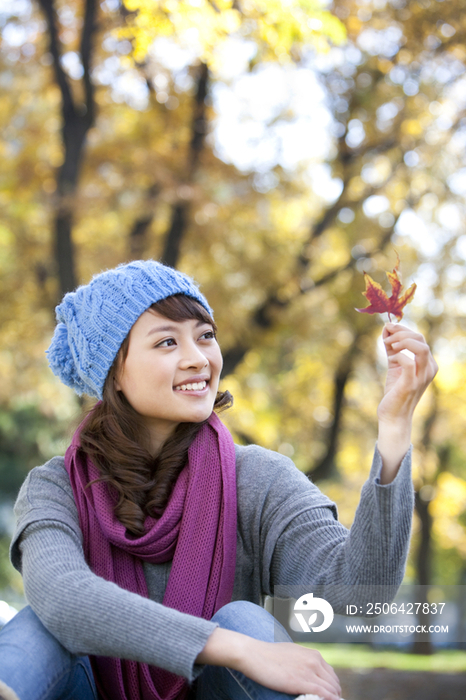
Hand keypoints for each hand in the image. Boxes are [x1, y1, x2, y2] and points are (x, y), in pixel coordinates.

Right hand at [238, 638, 340, 699]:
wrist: (254, 654)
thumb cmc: (269, 654)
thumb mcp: (292, 653)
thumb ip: (304, 660)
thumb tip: (310, 672)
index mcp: (313, 654)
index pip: (332, 673)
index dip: (333, 686)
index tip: (332, 695)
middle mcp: (313, 660)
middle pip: (334, 682)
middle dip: (335, 694)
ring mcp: (308, 671)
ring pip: (331, 689)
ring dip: (334, 698)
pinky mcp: (300, 681)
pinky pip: (323, 693)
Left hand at [377, 323, 437, 481]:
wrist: (393, 416)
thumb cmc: (395, 391)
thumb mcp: (395, 365)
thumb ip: (392, 347)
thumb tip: (386, 328)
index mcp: (427, 363)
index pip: (419, 338)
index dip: (403, 329)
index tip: (387, 328)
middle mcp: (429, 369)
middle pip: (420, 339)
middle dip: (401, 333)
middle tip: (385, 337)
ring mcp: (422, 377)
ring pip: (420, 348)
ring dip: (402, 340)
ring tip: (388, 344)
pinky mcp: (410, 384)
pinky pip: (409, 363)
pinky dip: (399, 355)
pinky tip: (391, 356)